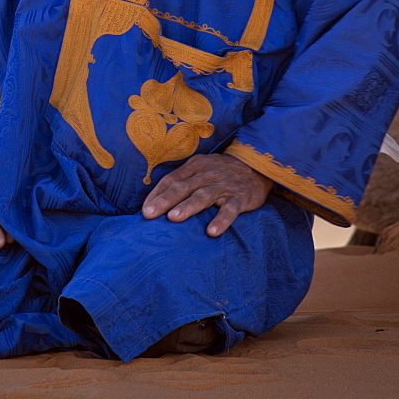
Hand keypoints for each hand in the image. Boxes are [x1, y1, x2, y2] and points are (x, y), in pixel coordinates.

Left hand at [141, 153, 272, 236]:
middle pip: (183, 187)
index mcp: (194, 166)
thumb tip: (156, 201)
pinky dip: (221, 220)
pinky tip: (211, 232)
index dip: (157, 194)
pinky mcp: (240, 197)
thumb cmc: (219, 173)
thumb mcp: (200, 170)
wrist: (255, 166)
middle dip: (165, 200)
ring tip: (173, 218)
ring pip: (203, 196)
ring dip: (188, 207)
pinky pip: (230, 209)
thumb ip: (182, 181)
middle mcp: (206, 173)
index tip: (144, 210)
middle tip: (149, 214)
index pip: (171, 179)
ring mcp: (223, 185)